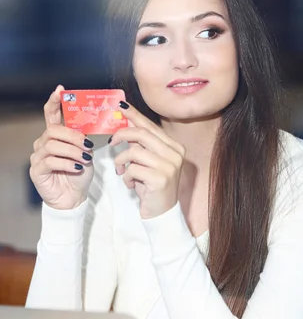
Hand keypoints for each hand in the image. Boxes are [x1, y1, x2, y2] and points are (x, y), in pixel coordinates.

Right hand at [29, 85, 94, 209]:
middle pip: (54, 130)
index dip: (54, 101)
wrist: (74, 197)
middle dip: (73, 136)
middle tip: (88, 145)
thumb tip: (90, 128)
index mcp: (55, 136)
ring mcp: (38, 156)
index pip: (50, 114)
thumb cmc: (79, 173)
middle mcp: (43, 143)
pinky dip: (68, 163)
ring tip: (85, 160)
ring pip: (53, 145)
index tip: (60, 90)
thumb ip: (84, 139)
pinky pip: (51, 161)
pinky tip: (78, 168)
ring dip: (73, 151)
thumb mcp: (86, 153)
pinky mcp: (37, 170)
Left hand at [109, 101, 184, 218]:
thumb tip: (125, 123)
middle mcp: (175, 154)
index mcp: (174, 147)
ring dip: (121, 161)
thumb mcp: (148, 162)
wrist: (161, 213)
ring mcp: (169, 166)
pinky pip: (132, 169)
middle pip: (142, 134)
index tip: (120, 106)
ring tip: (121, 171)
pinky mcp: (160, 179)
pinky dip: (126, 176)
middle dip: (121, 135)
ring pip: (134, 152)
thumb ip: (140, 145)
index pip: (150, 126)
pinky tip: (130, 184)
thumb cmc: (152, 186)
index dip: (134, 115)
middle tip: (111, 143)